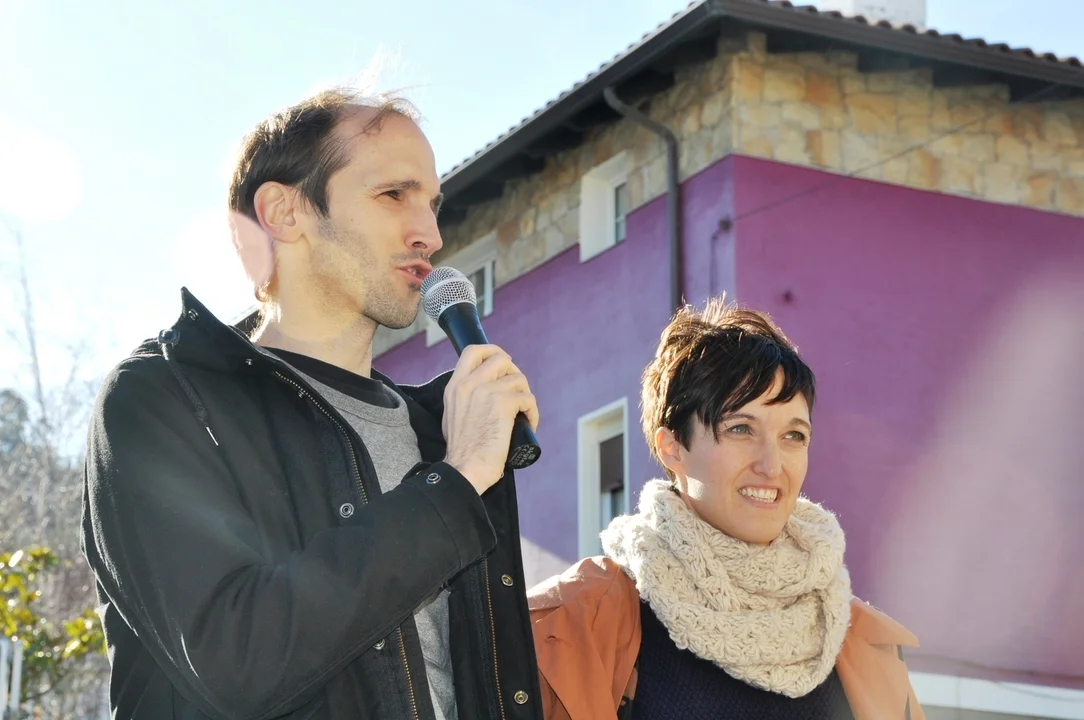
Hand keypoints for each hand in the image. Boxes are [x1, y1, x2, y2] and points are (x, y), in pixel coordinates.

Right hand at [442, 344, 538, 493]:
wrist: (465, 469)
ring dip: (525, 396)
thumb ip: (464, 398)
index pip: (473, 351)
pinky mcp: (504, 403)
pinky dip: (532, 412)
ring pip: (519, 378)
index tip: (503, 365)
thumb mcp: (453, 415)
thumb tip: (483, 390)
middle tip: (516, 393)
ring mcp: (486, 391)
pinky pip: (528, 398)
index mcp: (455, 386)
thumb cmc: (463, 451)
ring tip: (523, 414)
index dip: (492, 351)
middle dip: (514, 373)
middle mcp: (469, 384)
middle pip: (501, 358)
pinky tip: (528, 424)